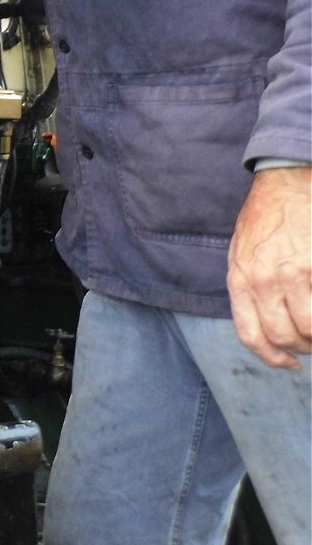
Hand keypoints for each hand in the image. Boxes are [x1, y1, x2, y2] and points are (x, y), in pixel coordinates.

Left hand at [227, 165, 311, 368]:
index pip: (251, 335)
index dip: (271, 357)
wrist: (286, 182)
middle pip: (281, 336)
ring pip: (308, 328)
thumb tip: (263, 323)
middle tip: (310, 342)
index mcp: (239, 278)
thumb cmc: (264, 218)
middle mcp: (262, 279)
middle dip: (300, 347)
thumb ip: (247, 287)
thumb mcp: (240, 252)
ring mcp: (293, 273)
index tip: (288, 363)